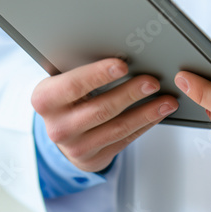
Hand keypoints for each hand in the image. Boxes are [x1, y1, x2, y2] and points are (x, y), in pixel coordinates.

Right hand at [31, 58, 178, 172]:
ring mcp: (74, 146)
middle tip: (152, 81)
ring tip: (166, 100)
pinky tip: (158, 113)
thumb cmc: (67, 97)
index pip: (73, 85)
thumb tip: (123, 52)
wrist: (60, 131)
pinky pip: (124, 140)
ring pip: (117, 128)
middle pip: (100, 108)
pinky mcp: (93, 158)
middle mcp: (57, 126)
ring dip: (146, 113)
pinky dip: (145, 125)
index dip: (98, 74)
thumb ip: (82, 71)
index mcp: (44, 99)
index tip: (122, 65)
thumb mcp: (63, 82)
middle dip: (130, 93)